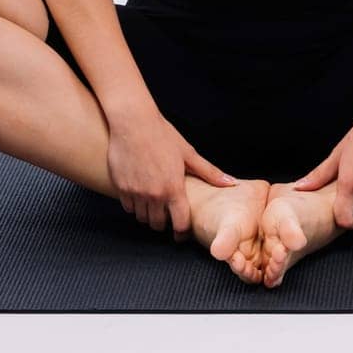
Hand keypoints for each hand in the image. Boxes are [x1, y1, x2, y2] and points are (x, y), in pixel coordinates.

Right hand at [106, 108, 237, 236]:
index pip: (180, 224)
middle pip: (158, 225)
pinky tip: (140, 192)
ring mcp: (136, 192)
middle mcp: (154, 194)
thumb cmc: (162, 135)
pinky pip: (128, 207)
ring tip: (153, 201)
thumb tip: (231, 183)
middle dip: (164, 222)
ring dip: (148, 213)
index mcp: (173, 188)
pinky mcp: (120, 188)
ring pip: (142, 217)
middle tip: (166, 212)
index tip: (181, 230)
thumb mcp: (188, 153)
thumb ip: (209, 172)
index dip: (182, 231)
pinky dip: (134, 205)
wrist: (133, 122)